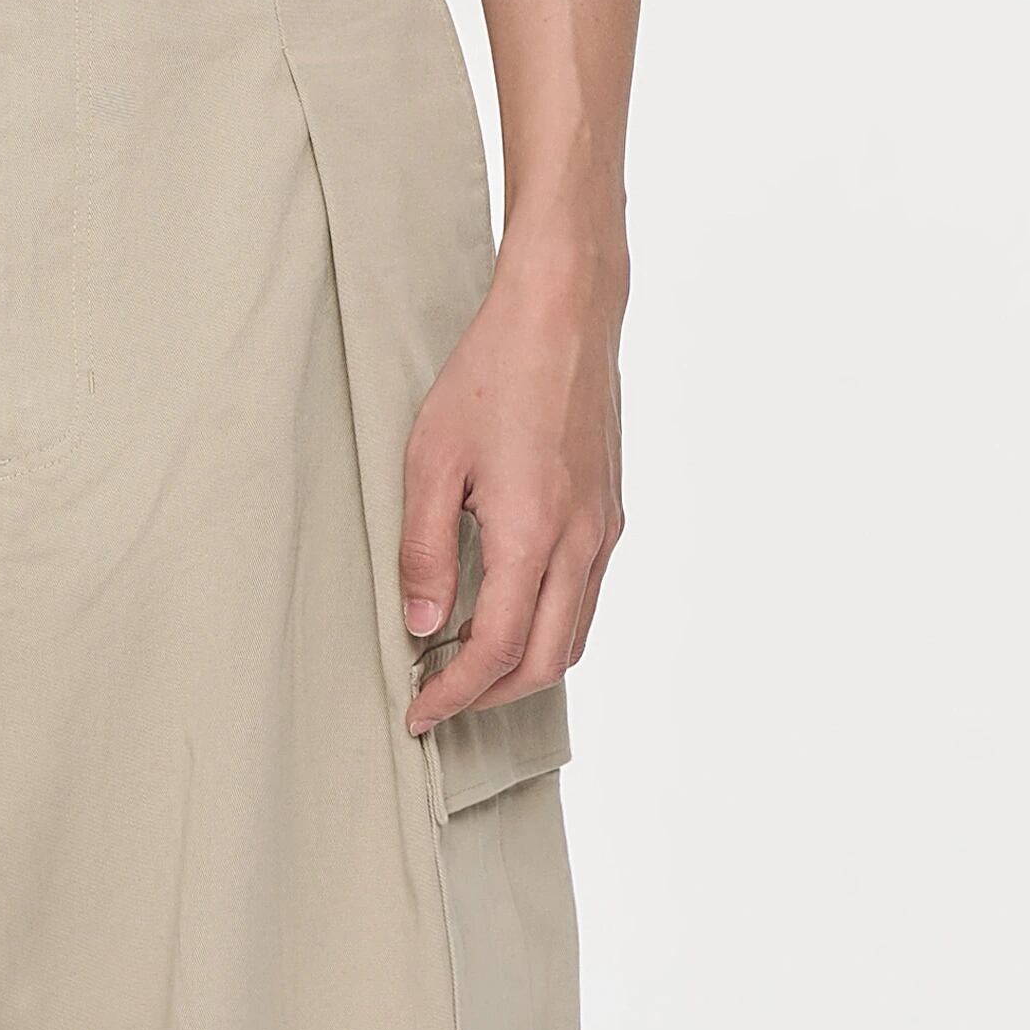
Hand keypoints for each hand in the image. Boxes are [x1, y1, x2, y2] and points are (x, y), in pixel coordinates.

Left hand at [399, 227, 623, 733]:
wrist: (564, 316)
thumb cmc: (492, 374)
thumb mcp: (431, 460)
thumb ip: (424, 549)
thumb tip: (419, 624)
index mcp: (532, 535)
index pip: (494, 651)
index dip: (454, 694)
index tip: (419, 712)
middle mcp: (579, 544)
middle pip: (543, 662)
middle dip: (490, 696)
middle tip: (439, 699)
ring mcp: (603, 531)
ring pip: (572, 635)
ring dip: (522, 666)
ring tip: (466, 663)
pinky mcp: (610, 515)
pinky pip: (585, 598)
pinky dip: (547, 626)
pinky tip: (506, 610)